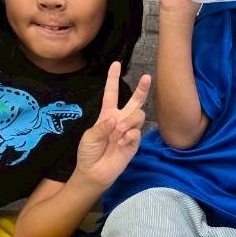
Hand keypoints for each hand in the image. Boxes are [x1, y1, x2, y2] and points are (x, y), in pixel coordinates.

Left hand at [74, 62, 151, 191]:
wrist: (94, 172)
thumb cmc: (88, 152)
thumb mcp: (89, 137)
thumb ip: (102, 126)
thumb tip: (116, 119)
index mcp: (107, 114)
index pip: (111, 93)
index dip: (113, 78)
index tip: (116, 64)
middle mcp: (120, 119)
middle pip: (135, 101)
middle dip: (142, 89)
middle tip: (147, 77)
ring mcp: (128, 130)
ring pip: (138, 115)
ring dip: (129, 121)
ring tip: (119, 132)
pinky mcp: (134, 142)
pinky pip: (137, 132)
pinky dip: (129, 136)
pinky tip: (121, 143)